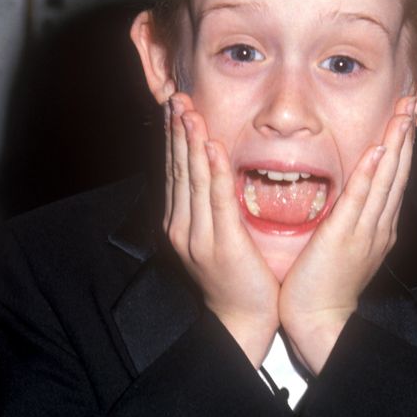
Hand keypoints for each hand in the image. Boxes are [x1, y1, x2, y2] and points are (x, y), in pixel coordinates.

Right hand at [165, 94, 279, 366]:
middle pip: (178, 169)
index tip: (174, 107)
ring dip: (191, 142)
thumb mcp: (217, 236)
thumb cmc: (237, 277)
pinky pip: (217, 200)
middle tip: (175, 96)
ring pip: (193, 179)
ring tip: (189, 111)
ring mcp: (198, 236)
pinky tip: (213, 148)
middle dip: (177, 131)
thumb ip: (211, 206)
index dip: (174, 137)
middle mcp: (182, 226)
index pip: (175, 171)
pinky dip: (215, 171)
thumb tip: (212, 172)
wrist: (242, 320)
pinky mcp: (221, 244)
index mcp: (180, 223)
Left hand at [279, 99, 415, 374]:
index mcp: (378, 227)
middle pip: (397, 172)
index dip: (399, 145)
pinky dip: (372, 174)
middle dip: (404, 134)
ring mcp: (365, 231)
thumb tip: (347, 197)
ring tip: (403, 113)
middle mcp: (379, 226)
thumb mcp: (341, 246)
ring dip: (395, 144)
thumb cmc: (322, 286)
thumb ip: (348, 220)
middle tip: (410, 100)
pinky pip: (362, 200)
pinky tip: (380, 151)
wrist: (319, 320)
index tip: (402, 116)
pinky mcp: (345, 237)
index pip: (392, 178)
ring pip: (386, 179)